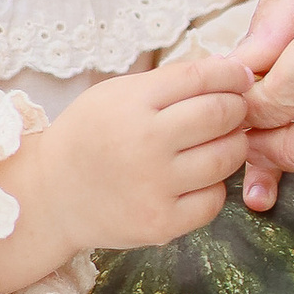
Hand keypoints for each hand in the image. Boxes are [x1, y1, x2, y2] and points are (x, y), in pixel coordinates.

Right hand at [51, 52, 254, 250]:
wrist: (51, 196)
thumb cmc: (89, 138)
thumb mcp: (115, 95)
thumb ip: (168, 83)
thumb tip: (228, 70)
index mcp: (132, 103)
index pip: (201, 77)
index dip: (231, 75)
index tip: (241, 78)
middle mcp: (145, 143)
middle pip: (221, 115)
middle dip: (237, 109)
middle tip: (235, 111)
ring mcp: (154, 186)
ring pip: (226, 157)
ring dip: (233, 146)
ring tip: (220, 143)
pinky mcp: (161, 223)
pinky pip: (214, 199)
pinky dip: (215, 186)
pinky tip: (198, 179)